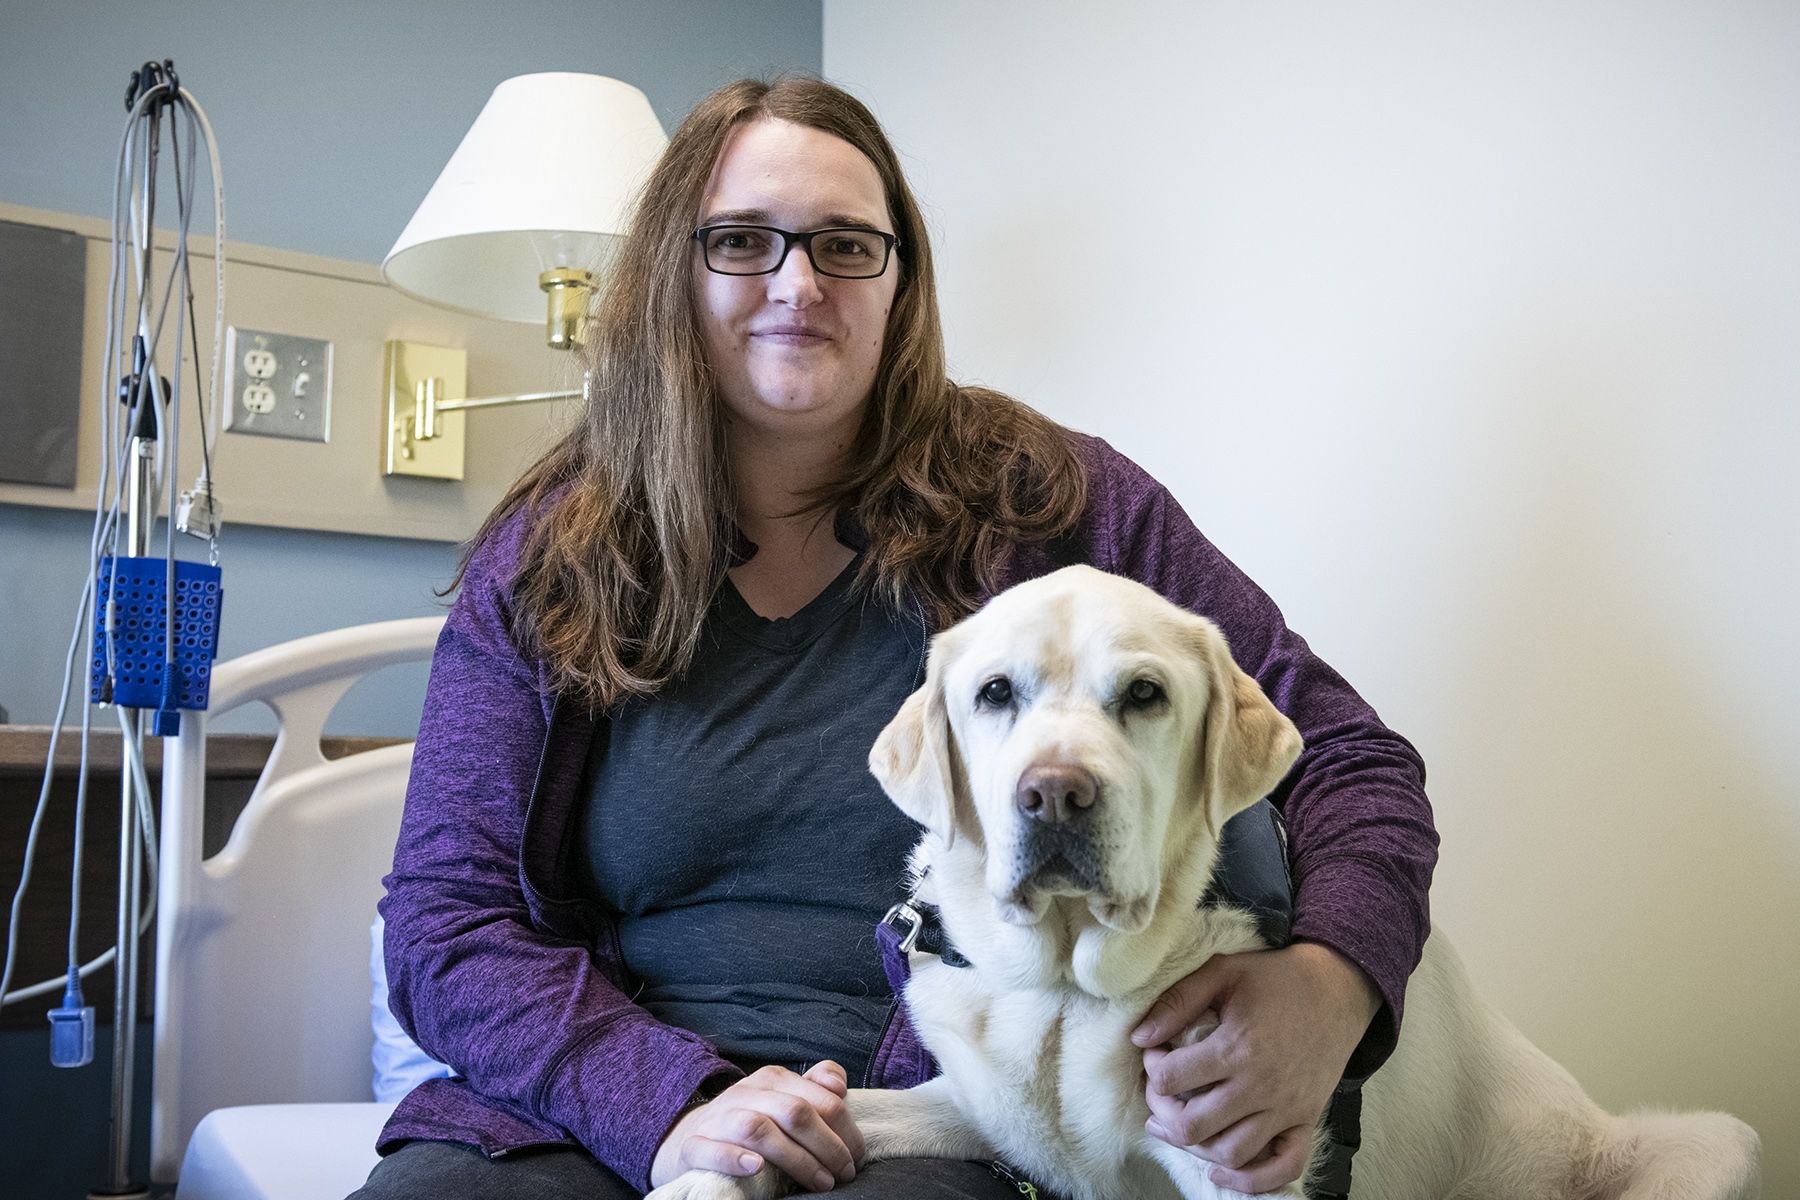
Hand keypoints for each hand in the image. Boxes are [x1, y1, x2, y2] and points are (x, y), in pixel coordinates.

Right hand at [649, 1061, 863, 1191]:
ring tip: (819, 1182)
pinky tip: (755, 1168)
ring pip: (759, 1129)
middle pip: (795, 1112)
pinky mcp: (694, 1145)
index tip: (857, 1158)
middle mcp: (746, 1092)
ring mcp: (719, 1118)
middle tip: (843, 1175)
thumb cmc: (754, 1121)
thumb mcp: (785, 1098)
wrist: (692, 1136)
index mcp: (773, 1079)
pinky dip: (733, 1158)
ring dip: (795, 1159)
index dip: (846, 1130)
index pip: (821, 1098)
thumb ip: (817, 1088)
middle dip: (828, 1146)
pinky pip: (710, 1149)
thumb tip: (839, 1086)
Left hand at [1132, 942, 1379, 1193]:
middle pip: (1193, 1126)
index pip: (1171, 1079)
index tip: (1157, 1053)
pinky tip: (1221, 1172)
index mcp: (1235, 1048)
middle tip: (1162, 1092)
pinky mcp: (1306, 1121)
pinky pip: (1281, 1168)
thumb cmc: (1276, 979)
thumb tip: (1140, 1037)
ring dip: (1196, 1145)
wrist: (1337, 989)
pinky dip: (1250, 1180)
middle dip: (1164, 1111)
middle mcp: (1259, 1087)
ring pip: (1229, 1153)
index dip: (1153, 1068)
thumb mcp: (1222, 973)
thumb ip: (1177, 1002)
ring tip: (1181, 1122)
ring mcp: (1285, 1109)